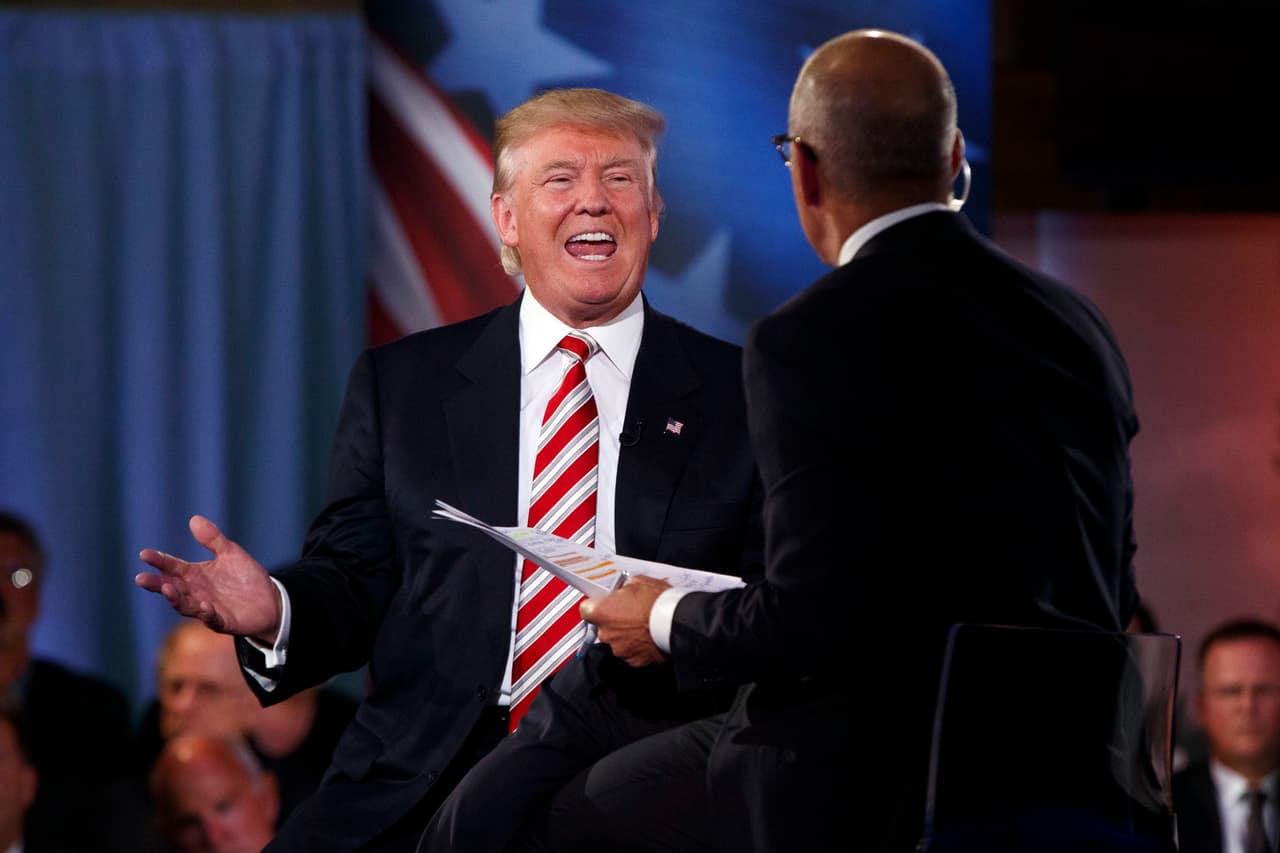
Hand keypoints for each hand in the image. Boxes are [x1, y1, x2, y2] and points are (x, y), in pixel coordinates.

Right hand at [135, 515, 281, 642]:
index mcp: (195, 575)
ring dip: (175, 598)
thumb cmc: (245, 577)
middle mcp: (196, 592)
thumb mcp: (231, 553)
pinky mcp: (222, 621)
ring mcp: (207, 608)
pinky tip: (203, 606)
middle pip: (171, 587)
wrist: (270, 600)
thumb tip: (194, 519)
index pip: (173, 567)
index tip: (144, 554)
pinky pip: (211, 619)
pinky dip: (206, 613)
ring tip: (166, 588)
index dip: (159, 561)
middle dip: (156, 583)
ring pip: (185, 605)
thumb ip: (213, 539)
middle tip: (141, 578)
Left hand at [580, 574, 669, 666]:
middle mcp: (606, 634)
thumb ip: (623, 587)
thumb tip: (623, 588)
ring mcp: (619, 649)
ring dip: (626, 634)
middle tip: (631, 612)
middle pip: (602, 626)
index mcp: (601, 612)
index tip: (604, 603)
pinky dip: (638, 645)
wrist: (676, 622)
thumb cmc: (657, 601)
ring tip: (644, 624)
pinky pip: (631, 652)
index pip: (585, 609)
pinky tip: (649, 635)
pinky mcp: (634, 661)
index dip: (595, 605)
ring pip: (617, 640)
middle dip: (614, 620)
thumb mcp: (637, 581)